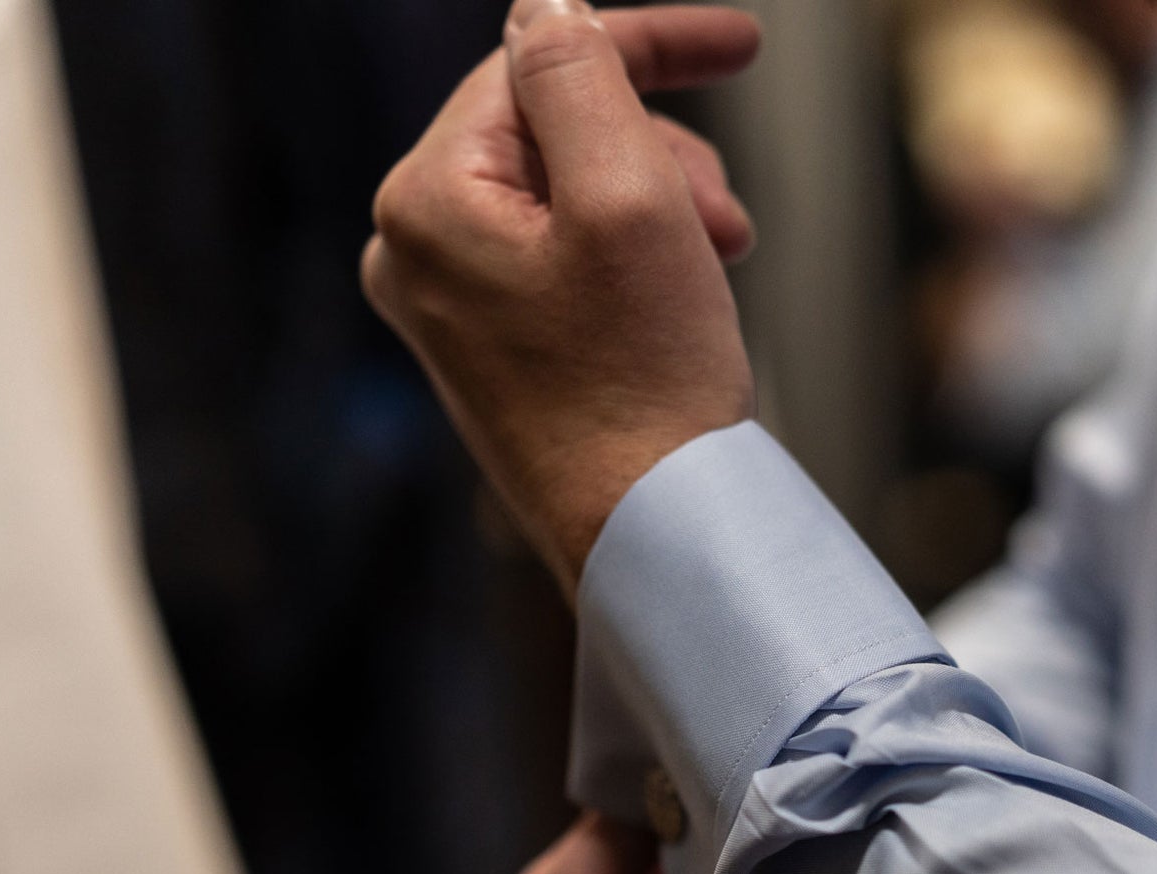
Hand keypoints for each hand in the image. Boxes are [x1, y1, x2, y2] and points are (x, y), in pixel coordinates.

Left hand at [362, 1, 760, 597]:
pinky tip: (681, 300)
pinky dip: (635, 259)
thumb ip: (579, 73)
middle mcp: (413, 251)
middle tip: (724, 224)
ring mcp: (446, 308)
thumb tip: (547, 7)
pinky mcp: (488, 353)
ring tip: (713, 268)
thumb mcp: (627, 193)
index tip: (744, 43)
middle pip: (554, 131)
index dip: (649, 44)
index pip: (539, 65)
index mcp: (425, 200)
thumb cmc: (644, 384)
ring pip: (568, 195)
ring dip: (658, 208)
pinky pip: (564, 260)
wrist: (651, 538)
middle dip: (659, 154)